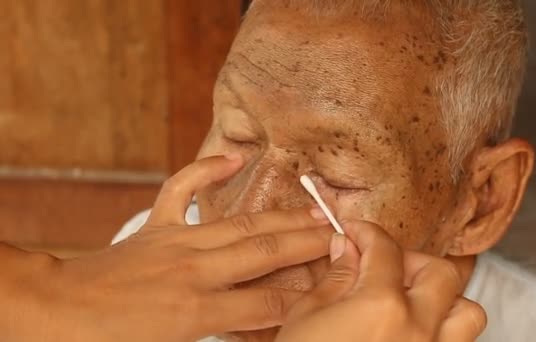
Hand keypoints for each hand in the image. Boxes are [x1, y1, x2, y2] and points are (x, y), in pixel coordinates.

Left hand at [4, 155, 332, 341]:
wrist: (59, 313)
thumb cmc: (111, 341)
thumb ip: (224, 333)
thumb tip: (262, 326)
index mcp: (197, 312)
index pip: (268, 304)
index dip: (304, 297)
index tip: (332, 285)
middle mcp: (193, 272)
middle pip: (265, 253)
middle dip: (308, 244)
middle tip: (341, 235)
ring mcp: (175, 241)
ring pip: (241, 224)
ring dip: (282, 216)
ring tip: (315, 209)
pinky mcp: (155, 226)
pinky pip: (183, 189)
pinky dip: (208, 170)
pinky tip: (235, 158)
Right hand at [276, 221, 486, 341]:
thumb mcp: (305, 318)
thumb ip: (334, 278)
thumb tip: (346, 249)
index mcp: (381, 306)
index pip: (385, 249)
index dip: (367, 232)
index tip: (355, 232)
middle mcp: (418, 330)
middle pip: (440, 272)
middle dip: (410, 259)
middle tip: (381, 264)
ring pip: (467, 312)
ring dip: (443, 299)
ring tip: (410, 301)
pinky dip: (442, 331)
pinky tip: (410, 332)